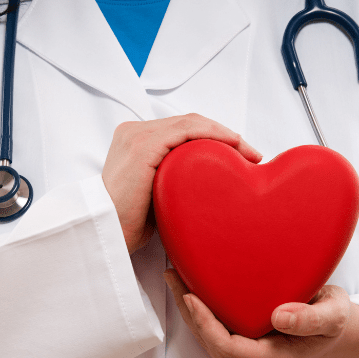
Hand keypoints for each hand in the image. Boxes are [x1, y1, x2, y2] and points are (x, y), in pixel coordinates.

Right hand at [102, 114, 262, 254]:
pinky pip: (185, 131)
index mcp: (133, 140)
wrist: (107, 235)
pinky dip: (213, 134)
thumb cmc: (129, 223)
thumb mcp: (155, 193)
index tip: (240, 156)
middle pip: (188, 123)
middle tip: (251, 154)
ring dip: (224, 134)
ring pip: (190, 123)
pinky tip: (233, 145)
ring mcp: (136, 136)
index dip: (213, 137)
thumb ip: (174, 178)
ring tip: (248, 153)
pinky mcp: (143, 146)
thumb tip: (209, 184)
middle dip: (224, 135)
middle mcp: (132, 132)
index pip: (180, 130)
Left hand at [163, 268, 351, 357]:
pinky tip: (190, 289)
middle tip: (174, 276)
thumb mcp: (334, 315)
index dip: (205, 323)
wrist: (336, 335)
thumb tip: (280, 316)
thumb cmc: (334, 323)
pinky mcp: (242, 353)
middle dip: (188, 312)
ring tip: (175, 277)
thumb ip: (311, 318)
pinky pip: (213, 336)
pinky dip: (199, 313)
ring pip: (207, 340)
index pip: (228, 347)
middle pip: (210, 343)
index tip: (191, 295)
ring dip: (188, 311)